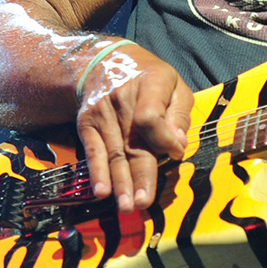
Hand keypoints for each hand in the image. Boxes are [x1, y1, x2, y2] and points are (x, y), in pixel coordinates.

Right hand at [76, 42, 193, 212]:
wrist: (105, 62)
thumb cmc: (149, 78)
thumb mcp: (174, 84)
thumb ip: (179, 114)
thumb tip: (179, 146)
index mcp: (151, 84)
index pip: (151, 116)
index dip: (163, 139)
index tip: (174, 154)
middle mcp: (123, 98)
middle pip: (133, 141)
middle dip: (140, 175)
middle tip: (144, 202)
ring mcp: (101, 112)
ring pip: (114, 152)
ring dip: (120, 182)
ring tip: (127, 205)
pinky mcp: (87, 123)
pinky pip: (93, 151)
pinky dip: (97, 172)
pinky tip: (102, 190)